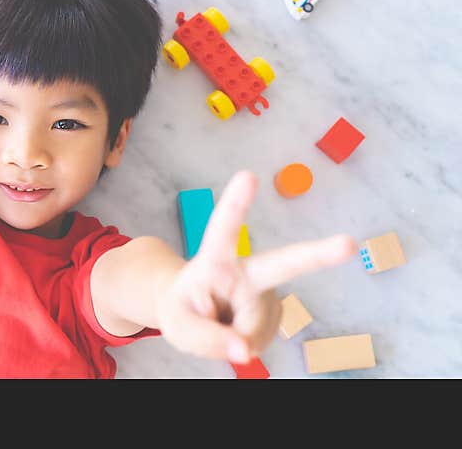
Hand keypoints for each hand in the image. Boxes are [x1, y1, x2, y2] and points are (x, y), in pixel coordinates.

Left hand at [155, 171, 357, 363]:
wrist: (190, 312)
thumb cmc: (181, 309)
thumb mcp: (178, 326)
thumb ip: (207, 338)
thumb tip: (245, 351)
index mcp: (215, 261)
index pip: (223, 231)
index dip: (235, 204)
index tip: (247, 175)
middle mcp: (247, 271)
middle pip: (283, 264)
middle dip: (317, 254)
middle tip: (349, 244)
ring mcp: (266, 291)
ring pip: (255, 332)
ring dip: (235, 340)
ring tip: (218, 327)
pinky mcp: (275, 311)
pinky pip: (258, 342)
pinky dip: (244, 345)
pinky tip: (235, 332)